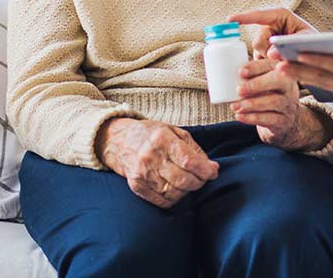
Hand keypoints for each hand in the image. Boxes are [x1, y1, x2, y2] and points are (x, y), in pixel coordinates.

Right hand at [94, 118, 218, 208]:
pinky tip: (174, 187)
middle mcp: (150, 156)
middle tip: (202, 177)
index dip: (205, 170)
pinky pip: (162, 201)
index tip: (213, 172)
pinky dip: (174, 198)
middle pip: (183, 180)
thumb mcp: (174, 132)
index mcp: (161, 138)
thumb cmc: (151, 135)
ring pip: (174, 193)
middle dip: (199, 181)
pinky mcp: (136, 186)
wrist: (119, 141)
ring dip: (187, 190)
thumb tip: (212, 168)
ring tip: (187, 180)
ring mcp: (142, 173)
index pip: (188, 160)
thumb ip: (194, 150)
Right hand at [229, 7, 317, 58]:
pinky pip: (257, 61)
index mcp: (280, 15)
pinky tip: (276, 67)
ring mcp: (264, 39)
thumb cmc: (313, 41)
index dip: (244, 17)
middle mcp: (269, 25)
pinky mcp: (262, 51)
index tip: (230, 19)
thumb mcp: (306, 40)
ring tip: (285, 61)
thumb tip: (271, 54)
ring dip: (268, 62)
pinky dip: (266, 66)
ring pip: (257, 54)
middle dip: (267, 53)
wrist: (314, 54)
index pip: (259, 15)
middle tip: (282, 59)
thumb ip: (290, 43)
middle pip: (258, 41)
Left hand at [232, 58, 330, 150]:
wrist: (287, 119)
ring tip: (235, 106)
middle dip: (257, 84)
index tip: (241, 72)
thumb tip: (234, 51)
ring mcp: (288, 103)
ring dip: (252, 104)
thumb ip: (254, 65)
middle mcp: (288, 85)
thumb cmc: (269, 93)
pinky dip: (253, 118)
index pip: (272, 64)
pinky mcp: (283, 120)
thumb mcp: (265, 76)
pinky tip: (240, 116)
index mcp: (281, 70)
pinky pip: (270, 119)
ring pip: (274, 101)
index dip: (257, 67)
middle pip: (279, 80)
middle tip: (239, 90)